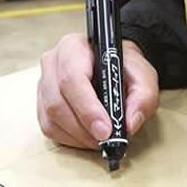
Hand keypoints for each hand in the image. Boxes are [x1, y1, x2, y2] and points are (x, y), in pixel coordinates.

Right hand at [37, 34, 158, 148]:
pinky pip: (49, 127)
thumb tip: (129, 124)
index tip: (105, 129)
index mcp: (74, 47)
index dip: (87, 108)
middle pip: (57, 102)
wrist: (113, 66)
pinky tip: (88, 137)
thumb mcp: (144, 77)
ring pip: (51, 118)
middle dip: (83, 128)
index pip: (72, 78)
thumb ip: (143, 98)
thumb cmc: (124, 68)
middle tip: (105, 140)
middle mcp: (53, 63)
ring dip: (78, 136)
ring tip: (100, 139)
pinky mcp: (42, 103)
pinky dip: (70, 139)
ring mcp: (43, 83)